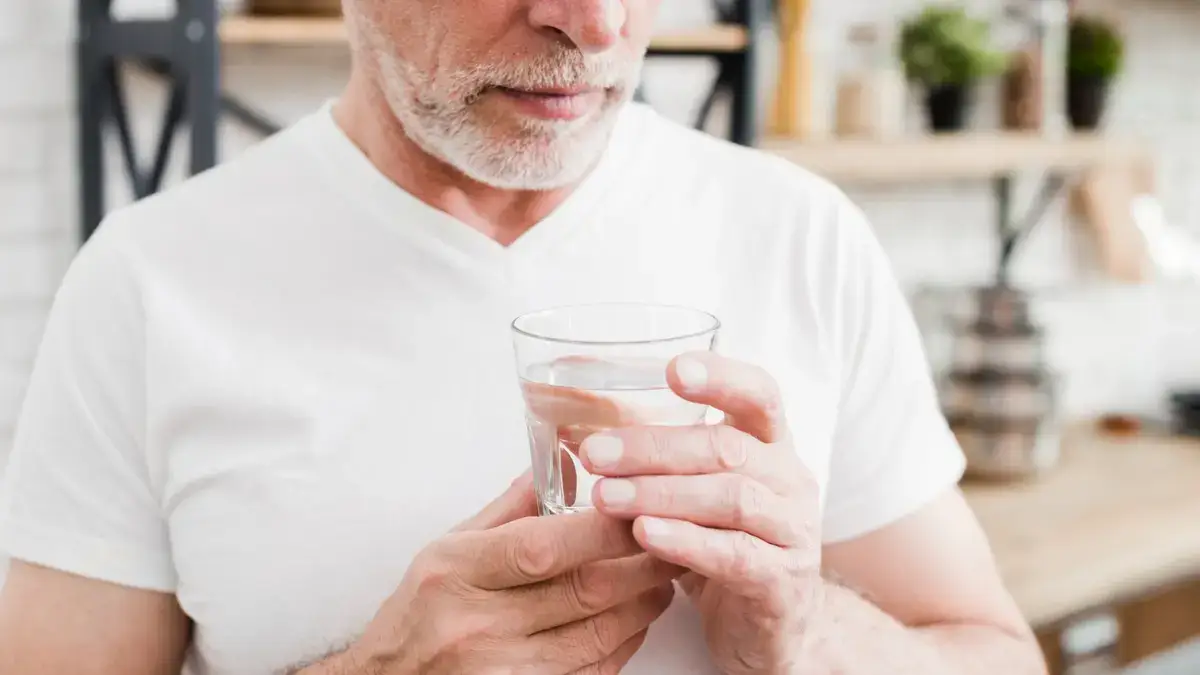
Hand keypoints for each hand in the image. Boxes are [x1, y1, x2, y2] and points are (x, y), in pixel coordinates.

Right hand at [344, 476, 679, 674]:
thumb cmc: (416, 617)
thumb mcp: (447, 550)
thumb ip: (509, 508)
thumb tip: (563, 461)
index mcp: (457, 573)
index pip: (543, 545)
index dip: (603, 528)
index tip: (640, 506)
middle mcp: (479, 626)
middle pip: (584, 591)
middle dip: (642, 563)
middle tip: (674, 538)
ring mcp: (503, 672)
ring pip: (599, 636)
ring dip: (643, 605)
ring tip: (664, 577)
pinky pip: (592, 674)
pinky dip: (623, 645)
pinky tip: (634, 620)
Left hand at [581, 353, 822, 674]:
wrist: (770, 627)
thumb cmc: (722, 545)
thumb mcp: (695, 492)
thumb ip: (656, 458)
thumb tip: (576, 424)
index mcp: (771, 445)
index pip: (759, 394)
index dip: (720, 377)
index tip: (671, 370)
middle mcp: (790, 480)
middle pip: (727, 448)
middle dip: (654, 448)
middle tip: (595, 454)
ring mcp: (793, 532)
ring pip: (732, 499)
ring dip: (662, 494)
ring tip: (605, 497)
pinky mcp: (782, 582)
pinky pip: (735, 555)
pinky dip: (687, 542)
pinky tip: (645, 535)